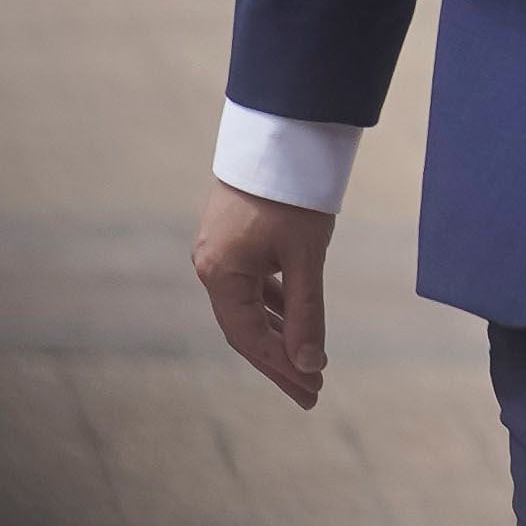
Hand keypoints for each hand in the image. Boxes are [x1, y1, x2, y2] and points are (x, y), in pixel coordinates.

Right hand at [193, 179, 334, 408]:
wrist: (280, 132)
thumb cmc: (291, 194)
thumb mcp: (304, 256)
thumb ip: (306, 312)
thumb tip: (309, 363)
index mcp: (220, 273)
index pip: (250, 337)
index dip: (282, 367)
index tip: (312, 388)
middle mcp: (212, 266)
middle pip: (246, 329)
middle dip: (280, 361)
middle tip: (312, 393)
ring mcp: (221, 252)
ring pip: (249, 308)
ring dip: (280, 335)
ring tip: (309, 364)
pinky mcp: (235, 238)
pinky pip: (252, 285)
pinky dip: (275, 305)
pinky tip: (295, 321)